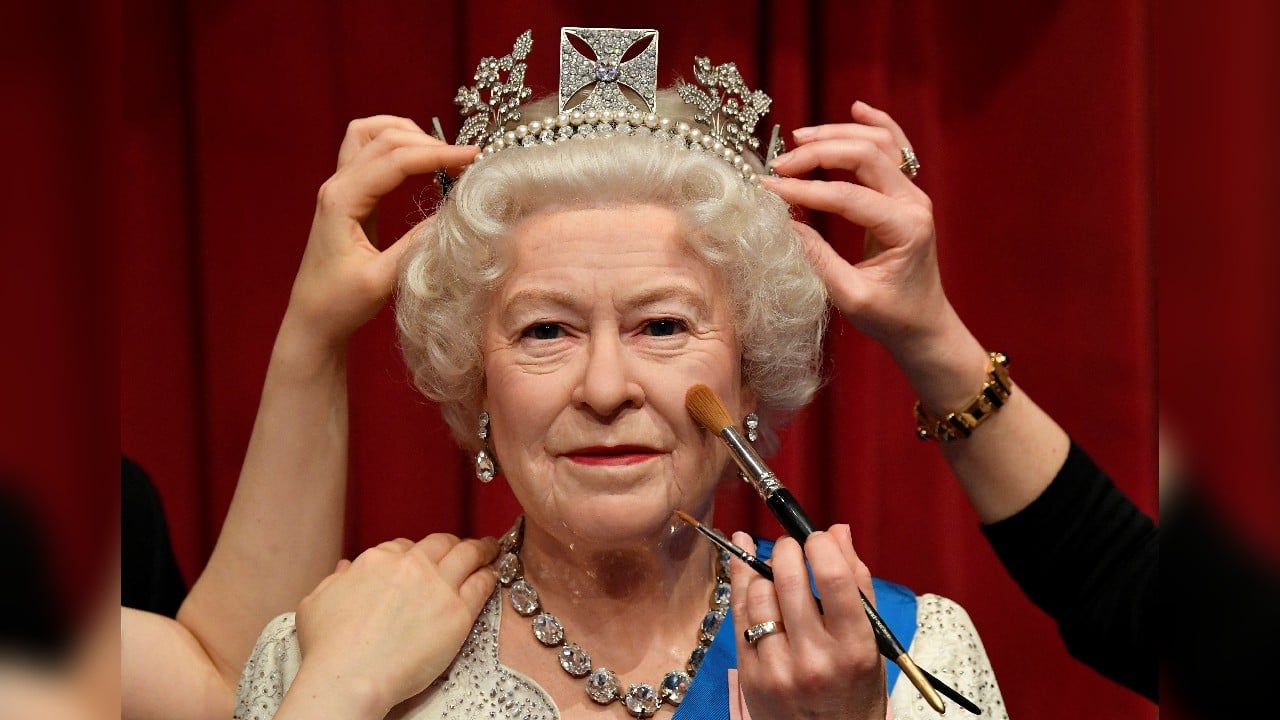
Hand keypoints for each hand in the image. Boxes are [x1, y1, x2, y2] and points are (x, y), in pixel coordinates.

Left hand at [284, 116, 478, 350]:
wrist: (312, 319)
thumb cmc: (340, 304)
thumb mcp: (382, 280)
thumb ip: (416, 245)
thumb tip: (453, 214)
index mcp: (341, 201)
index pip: (394, 161)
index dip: (437, 154)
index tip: (473, 157)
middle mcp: (336, 185)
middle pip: (384, 138)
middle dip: (428, 141)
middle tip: (465, 159)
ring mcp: (339, 187)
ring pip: (370, 134)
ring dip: (407, 134)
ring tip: (441, 155)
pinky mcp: (347, 195)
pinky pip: (368, 151)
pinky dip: (396, 146)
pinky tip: (419, 163)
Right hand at [288, 534, 498, 718]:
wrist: (350, 677)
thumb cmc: (328, 649)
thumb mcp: (315, 604)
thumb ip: (333, 582)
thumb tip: (344, 568)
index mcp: (377, 560)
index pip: (404, 547)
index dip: (415, 553)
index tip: (422, 561)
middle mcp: (410, 565)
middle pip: (440, 544)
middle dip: (452, 543)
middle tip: (464, 547)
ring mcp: (437, 586)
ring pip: (467, 555)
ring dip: (480, 549)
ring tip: (489, 549)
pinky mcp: (458, 611)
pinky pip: (481, 584)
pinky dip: (490, 574)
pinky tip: (494, 575)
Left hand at [730, 526, 885, 719]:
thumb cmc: (855, 690)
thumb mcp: (872, 644)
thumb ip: (858, 585)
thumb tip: (838, 532)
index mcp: (854, 649)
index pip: (834, 579)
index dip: (820, 545)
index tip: (817, 538)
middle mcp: (814, 659)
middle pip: (789, 580)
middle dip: (787, 550)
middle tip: (792, 546)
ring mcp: (777, 668)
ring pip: (758, 594)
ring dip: (764, 571)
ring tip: (776, 570)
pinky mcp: (749, 673)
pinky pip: (739, 616)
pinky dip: (742, 585)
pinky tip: (746, 565)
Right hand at [762, 101, 951, 359]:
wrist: (924, 324)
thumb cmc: (891, 318)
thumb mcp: (850, 297)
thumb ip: (818, 260)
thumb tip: (784, 223)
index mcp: (906, 228)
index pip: (848, 196)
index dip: (805, 189)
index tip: (769, 188)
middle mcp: (914, 203)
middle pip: (865, 156)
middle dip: (818, 154)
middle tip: (779, 165)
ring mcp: (912, 194)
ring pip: (878, 144)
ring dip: (838, 135)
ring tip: (799, 139)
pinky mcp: (905, 194)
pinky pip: (895, 148)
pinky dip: (876, 124)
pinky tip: (856, 108)